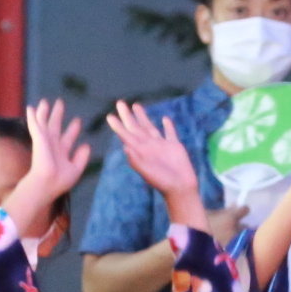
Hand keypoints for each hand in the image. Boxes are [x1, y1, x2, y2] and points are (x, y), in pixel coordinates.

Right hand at [4, 99, 91, 226]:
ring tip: (45, 101)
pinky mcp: (38, 138)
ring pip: (44, 122)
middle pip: (55, 126)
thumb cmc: (60, 181)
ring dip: (44, 112)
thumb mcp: (75, 169)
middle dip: (58, 115)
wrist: (47, 183)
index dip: (73, 128)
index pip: (68, 137)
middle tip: (60, 102)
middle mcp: (52, 145)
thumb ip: (81, 157)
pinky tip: (31, 107)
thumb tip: (86, 145)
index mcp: (61, 152)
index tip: (77, 120)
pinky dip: (33, 116)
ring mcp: (44, 141)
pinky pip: (35, 124)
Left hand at [107, 99, 202, 225]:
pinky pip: (170, 133)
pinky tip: (164, 119)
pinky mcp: (175, 146)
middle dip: (127, 116)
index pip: (127, 136)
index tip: (109, 116)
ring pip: (150, 127)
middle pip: (136, 127)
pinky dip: (168, 126)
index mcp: (141, 152)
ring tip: (136, 106)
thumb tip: (126, 147)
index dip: (118, 126)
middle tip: (119, 103)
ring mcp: (162, 146)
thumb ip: (137, 161)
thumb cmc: (163, 183)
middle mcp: (149, 147)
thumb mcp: (148, 172)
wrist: (181, 189)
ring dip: (143, 117)